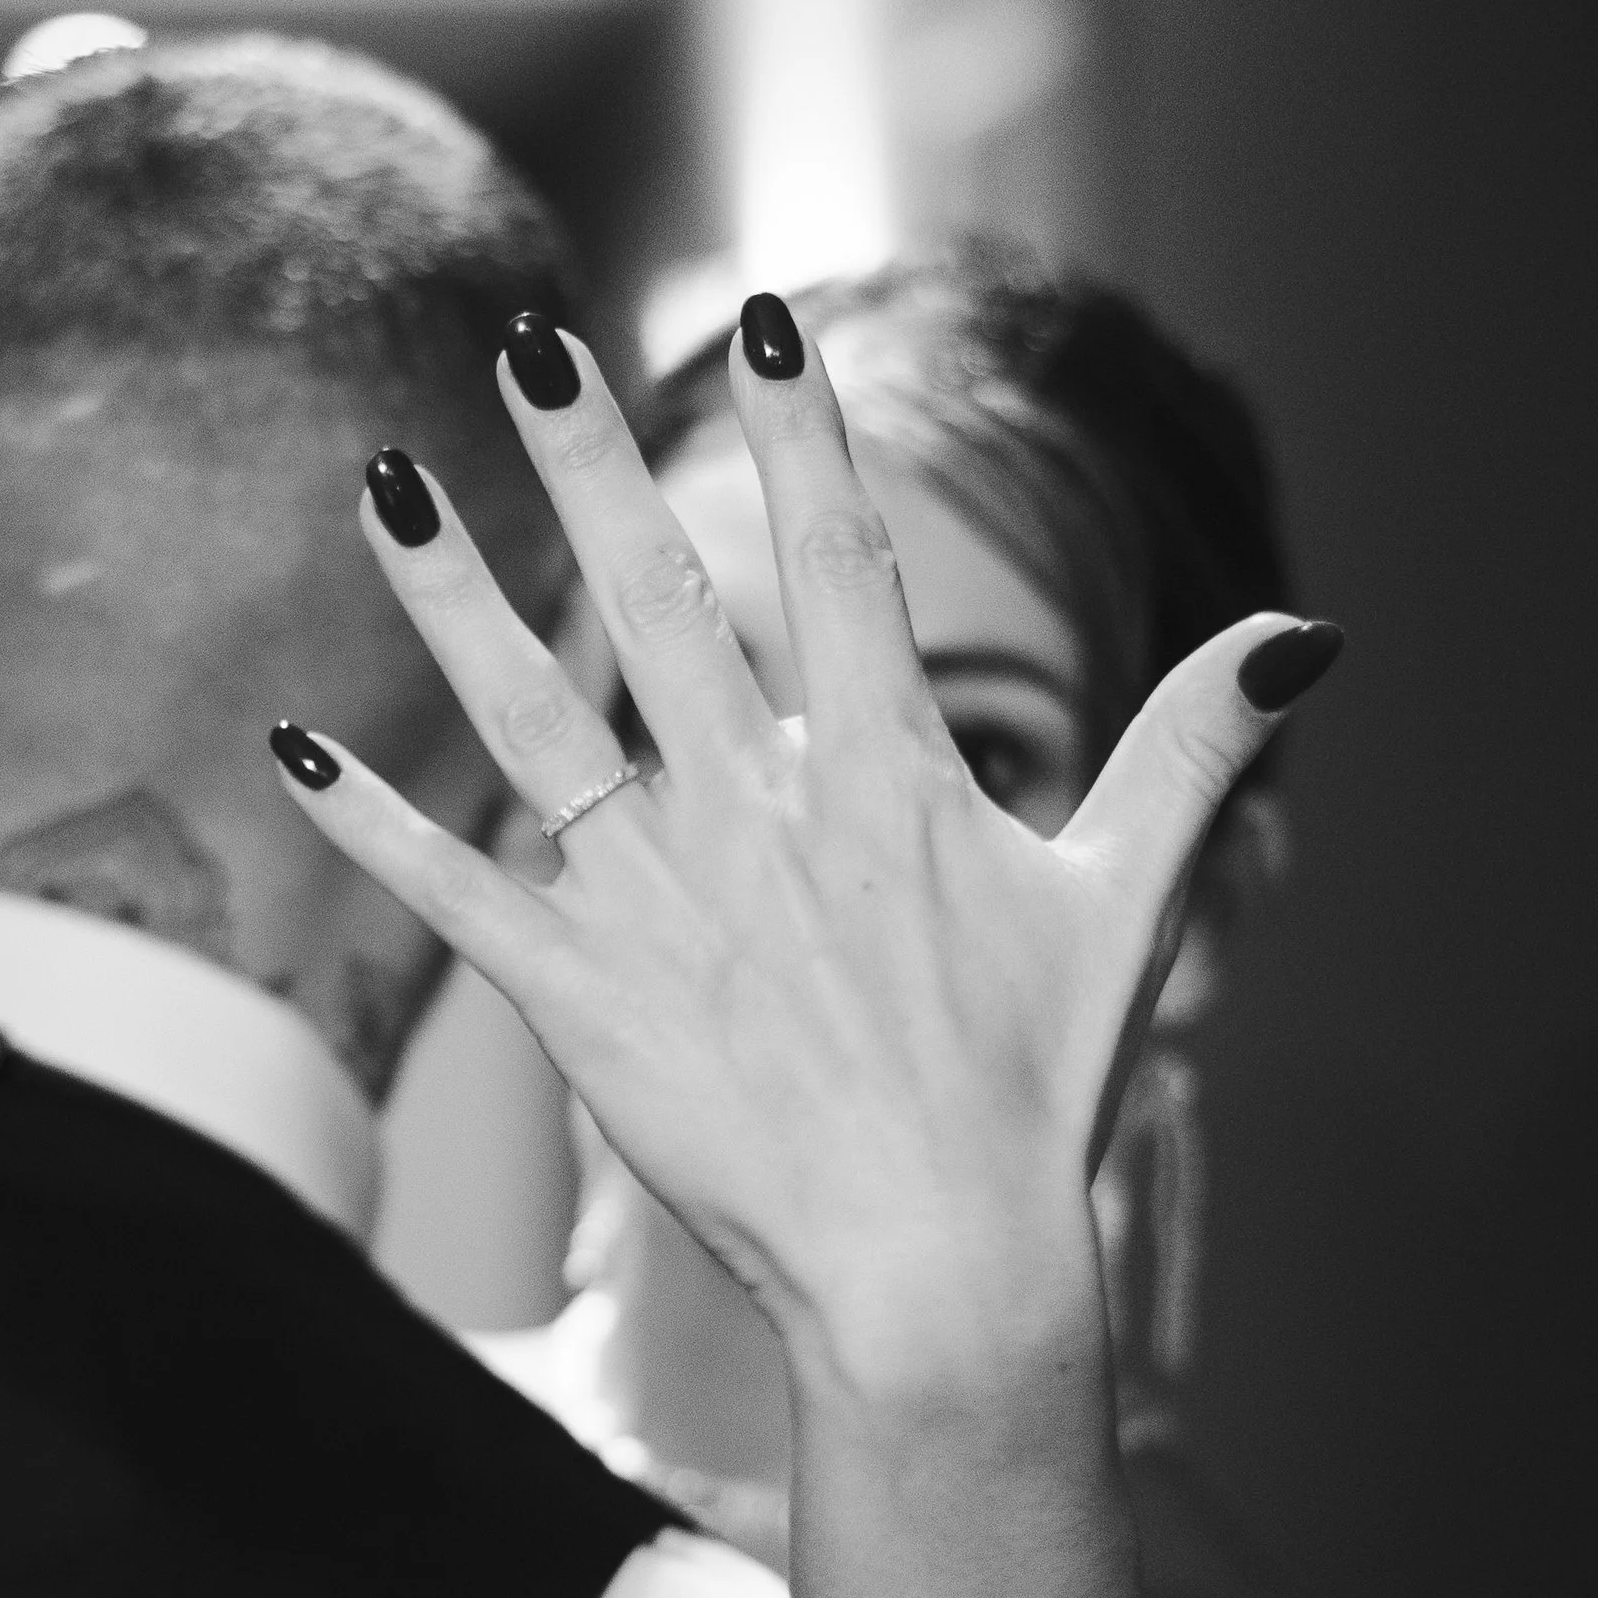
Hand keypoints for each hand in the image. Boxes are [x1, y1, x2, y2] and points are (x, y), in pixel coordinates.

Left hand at [273, 303, 1338, 1437]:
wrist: (937, 1277)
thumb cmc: (1034, 1094)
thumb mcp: (1127, 905)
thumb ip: (1194, 752)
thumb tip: (1310, 636)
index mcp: (889, 777)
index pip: (840, 563)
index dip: (802, 436)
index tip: (760, 321)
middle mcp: (760, 814)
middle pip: (659, 598)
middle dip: (587, 460)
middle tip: (525, 343)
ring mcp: (659, 902)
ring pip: (533, 716)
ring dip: (450, 598)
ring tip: (380, 488)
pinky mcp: (580, 998)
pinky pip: (455, 890)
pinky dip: (368, 818)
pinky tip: (287, 744)